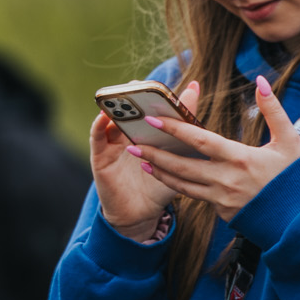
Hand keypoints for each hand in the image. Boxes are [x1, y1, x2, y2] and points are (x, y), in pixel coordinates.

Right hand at [91, 80, 198, 240]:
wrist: (142, 214)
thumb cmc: (159, 186)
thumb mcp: (177, 159)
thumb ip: (186, 134)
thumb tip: (202, 112)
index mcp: (146, 133)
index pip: (149, 109)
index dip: (152, 96)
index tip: (160, 85)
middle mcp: (127, 135)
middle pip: (128, 111)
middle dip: (133, 96)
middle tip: (140, 85)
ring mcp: (112, 144)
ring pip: (111, 119)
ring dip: (115, 107)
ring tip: (124, 97)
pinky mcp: (100, 157)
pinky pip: (96, 137)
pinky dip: (98, 125)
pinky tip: (104, 117)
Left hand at [132, 74, 299, 220]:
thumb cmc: (297, 178)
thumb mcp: (290, 141)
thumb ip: (273, 110)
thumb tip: (260, 81)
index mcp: (241, 159)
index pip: (200, 141)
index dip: (175, 129)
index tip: (153, 119)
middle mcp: (227, 180)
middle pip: (182, 166)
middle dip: (154, 154)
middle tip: (131, 144)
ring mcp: (223, 200)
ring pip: (183, 185)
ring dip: (160, 172)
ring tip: (141, 160)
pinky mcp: (223, 212)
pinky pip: (196, 197)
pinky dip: (178, 186)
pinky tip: (166, 175)